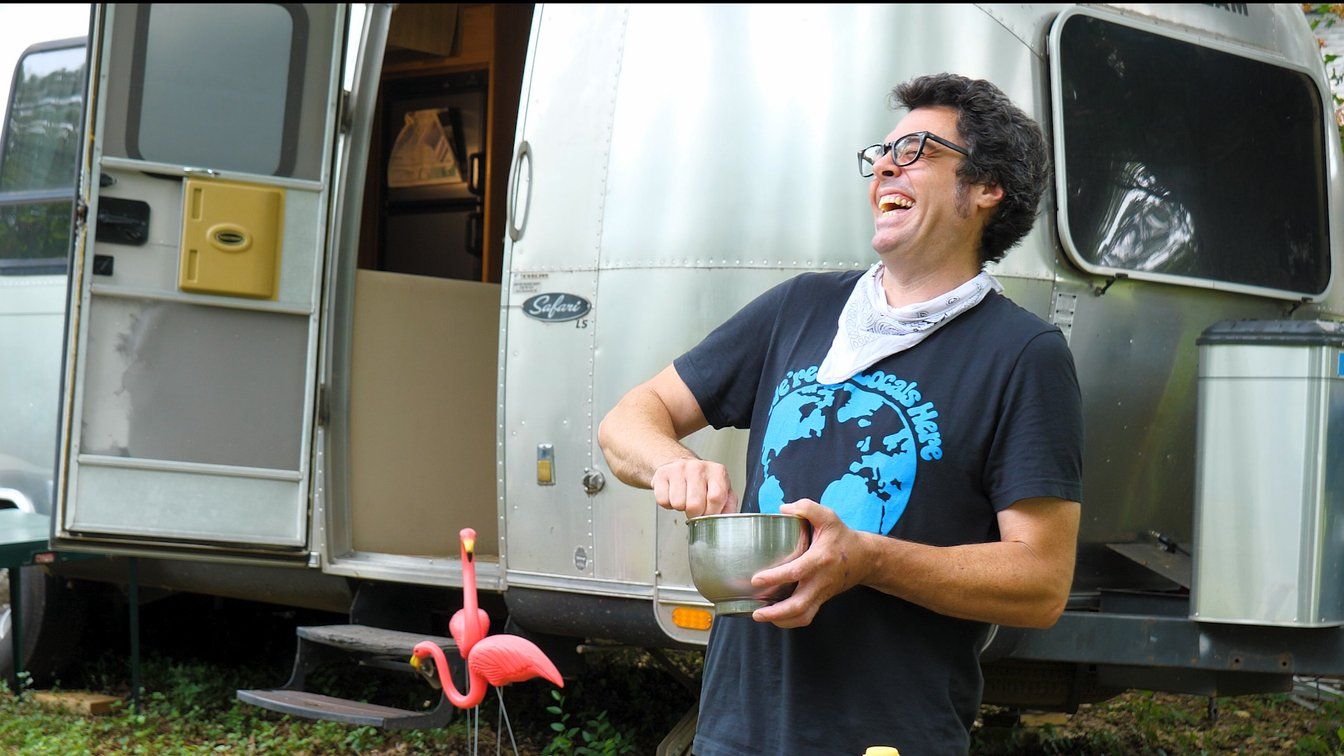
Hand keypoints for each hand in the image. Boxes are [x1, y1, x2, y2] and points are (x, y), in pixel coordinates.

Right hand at [651, 458, 738, 517]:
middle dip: (695, 514)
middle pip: (695, 504)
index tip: (709, 515)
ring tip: (685, 499)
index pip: (716, 498)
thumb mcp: (722, 490)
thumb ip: (728, 506)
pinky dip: (668, 503)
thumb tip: (727, 520)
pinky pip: (663, 500)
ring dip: (681, 508)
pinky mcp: (662, 473)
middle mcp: (698, 467)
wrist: (681, 466)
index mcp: (717, 471)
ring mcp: (679, 469)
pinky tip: (674, 495)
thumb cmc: (703, 482)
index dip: (711, 513)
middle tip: (696, 509)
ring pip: (678, 504)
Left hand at [750, 499, 870, 627]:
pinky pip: (806, 616)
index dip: (775, 577)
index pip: (796, 572)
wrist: (865, 558)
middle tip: (756, 612)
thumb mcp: (828, 517)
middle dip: (776, 612)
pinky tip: (774, 616)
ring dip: (781, 620)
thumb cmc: (842, 537)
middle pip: (799, 605)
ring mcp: (822, 593)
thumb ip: (807, 508)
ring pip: (803, 615)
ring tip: (761, 616)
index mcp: (820, 559)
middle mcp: (821, 580)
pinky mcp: (821, 600)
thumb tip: (783, 509)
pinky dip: (790, 621)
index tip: (756, 579)